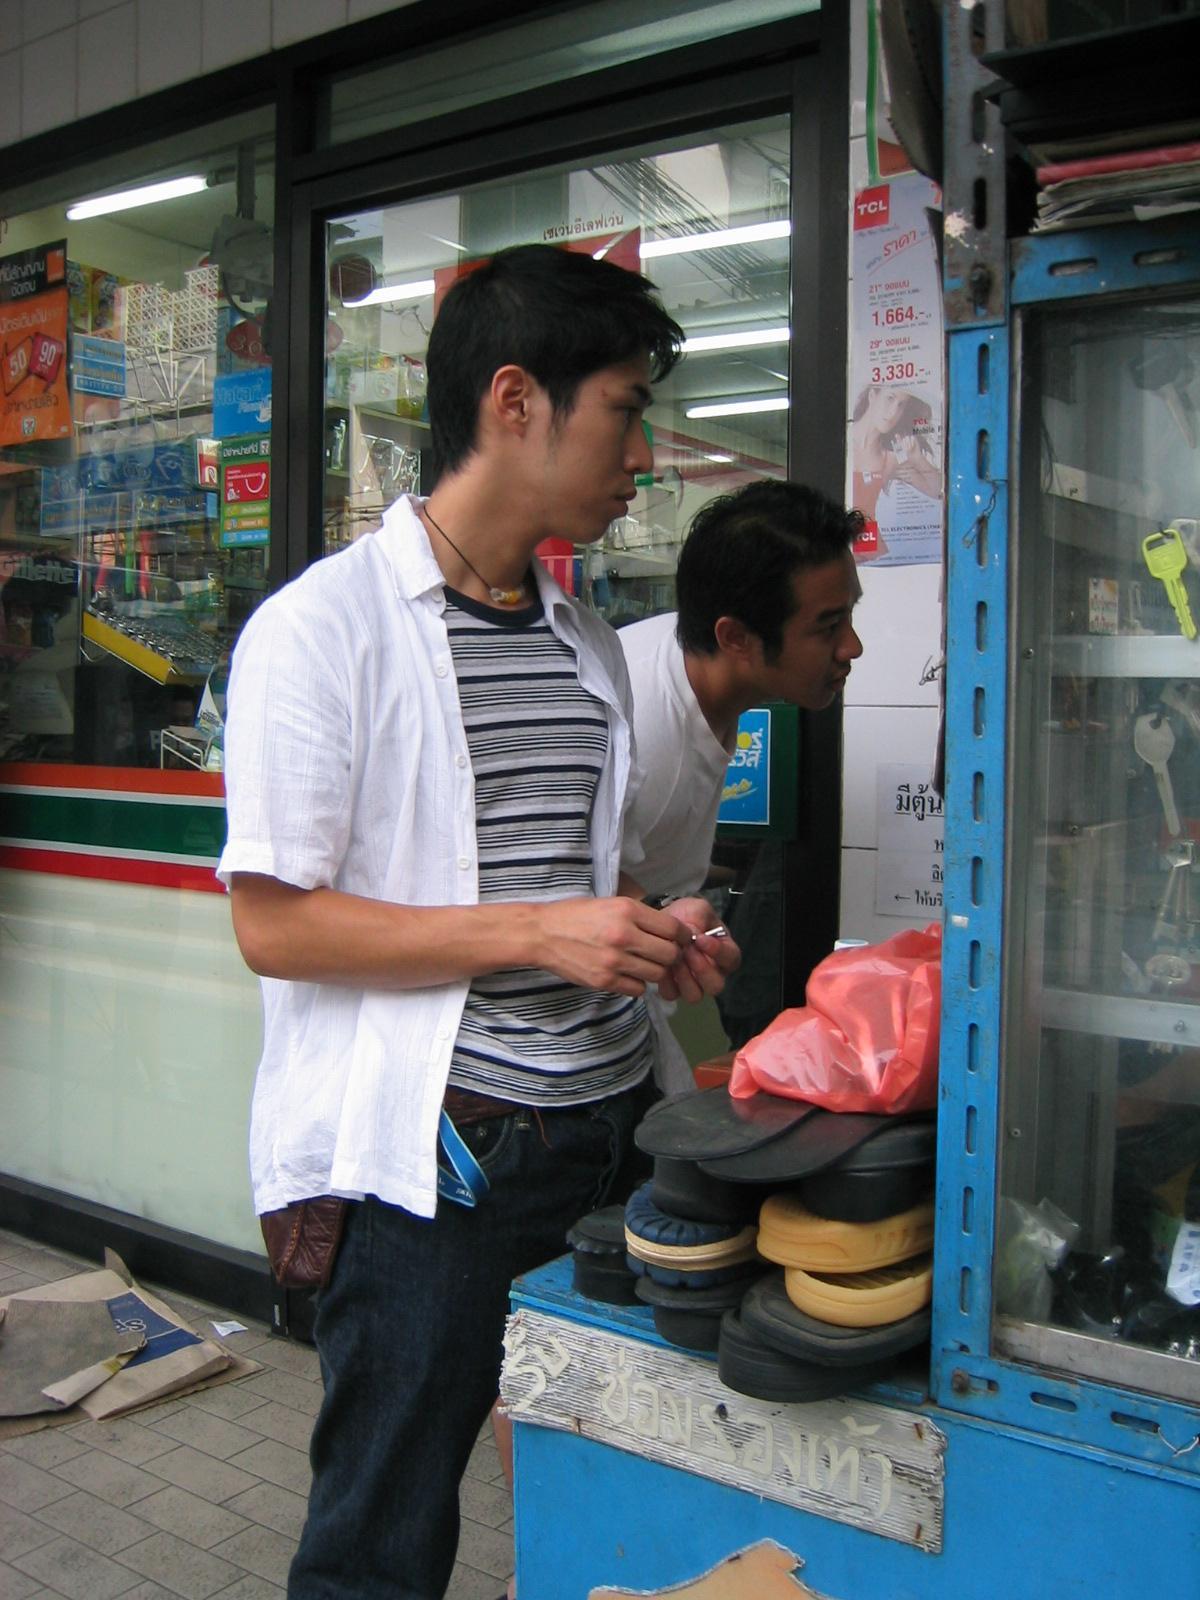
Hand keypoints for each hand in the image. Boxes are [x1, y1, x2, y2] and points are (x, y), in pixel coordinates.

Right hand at [531, 896, 690, 995]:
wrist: (541, 934)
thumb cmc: (575, 915)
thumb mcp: (610, 903)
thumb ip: (639, 916)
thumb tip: (670, 929)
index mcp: (627, 911)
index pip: (673, 928)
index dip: (681, 935)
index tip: (678, 939)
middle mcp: (624, 935)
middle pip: (669, 954)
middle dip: (670, 955)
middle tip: (661, 954)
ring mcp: (614, 961)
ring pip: (656, 974)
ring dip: (654, 971)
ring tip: (642, 964)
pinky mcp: (604, 980)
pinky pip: (638, 989)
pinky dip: (637, 984)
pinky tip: (627, 974)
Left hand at [656, 896, 740, 1002]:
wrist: (660, 922)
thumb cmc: (686, 917)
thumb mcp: (697, 908)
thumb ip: (700, 917)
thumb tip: (695, 935)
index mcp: (724, 953)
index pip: (731, 958)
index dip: (718, 952)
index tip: (700, 939)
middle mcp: (712, 973)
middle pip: (716, 986)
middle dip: (701, 969)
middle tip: (687, 951)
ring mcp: (693, 984)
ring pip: (694, 995)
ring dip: (684, 978)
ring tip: (674, 959)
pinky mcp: (673, 988)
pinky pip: (672, 994)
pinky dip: (666, 982)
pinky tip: (662, 964)